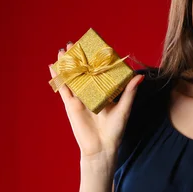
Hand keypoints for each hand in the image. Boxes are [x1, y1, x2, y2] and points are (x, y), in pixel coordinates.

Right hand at [49, 42, 143, 168]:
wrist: (101, 147)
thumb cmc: (115, 130)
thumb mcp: (124, 109)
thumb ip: (129, 92)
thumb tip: (139, 76)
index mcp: (104, 91)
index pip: (99, 71)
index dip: (95, 58)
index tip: (93, 45)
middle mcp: (91, 92)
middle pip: (83, 71)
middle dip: (78, 57)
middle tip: (73, 43)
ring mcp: (80, 97)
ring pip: (72, 77)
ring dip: (66, 64)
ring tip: (63, 51)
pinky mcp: (70, 105)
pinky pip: (63, 89)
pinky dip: (58, 78)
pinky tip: (53, 66)